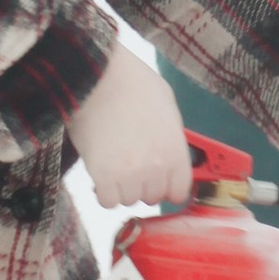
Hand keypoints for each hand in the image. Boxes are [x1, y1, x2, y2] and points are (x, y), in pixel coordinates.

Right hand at [66, 41, 193, 207]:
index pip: (180, 191)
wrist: (99, 78)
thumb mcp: (167, 104)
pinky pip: (107, 202)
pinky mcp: (104, 178)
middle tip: (129, 165)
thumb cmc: (132, 82)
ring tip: (112, 164)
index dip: (167, 187)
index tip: (156, 181)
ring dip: (120, 188)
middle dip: (141, 185)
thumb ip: (171, 135)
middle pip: (152, 197)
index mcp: (175, 150)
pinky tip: (100, 173)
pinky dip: (102, 191)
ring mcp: (131, 175)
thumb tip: (167, 149)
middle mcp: (157, 167)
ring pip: (128, 200)